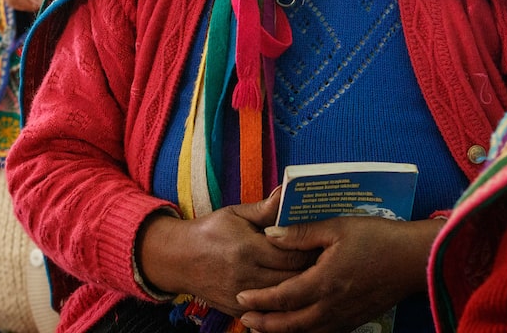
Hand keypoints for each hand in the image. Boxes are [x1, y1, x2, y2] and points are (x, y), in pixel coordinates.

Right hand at [136, 191, 314, 317]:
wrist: (179, 259)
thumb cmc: (210, 232)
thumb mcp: (235, 214)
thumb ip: (265, 209)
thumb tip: (288, 192)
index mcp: (248, 249)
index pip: (292, 254)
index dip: (311, 250)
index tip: (324, 244)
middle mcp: (246, 276)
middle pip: (293, 279)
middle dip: (312, 272)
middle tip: (327, 262)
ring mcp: (242, 297)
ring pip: (284, 299)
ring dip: (301, 289)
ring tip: (316, 277)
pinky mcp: (238, 311)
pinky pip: (270, 313)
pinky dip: (284, 305)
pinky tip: (296, 294)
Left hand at [236, 215, 444, 332]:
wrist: (414, 260)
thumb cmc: (377, 238)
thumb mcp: (337, 227)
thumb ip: (301, 233)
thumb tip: (269, 235)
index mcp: (325, 282)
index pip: (283, 297)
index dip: (260, 300)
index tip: (240, 298)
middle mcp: (333, 306)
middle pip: (291, 324)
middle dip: (265, 324)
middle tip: (244, 319)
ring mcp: (345, 317)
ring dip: (282, 332)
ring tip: (262, 328)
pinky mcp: (355, 320)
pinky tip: (296, 327)